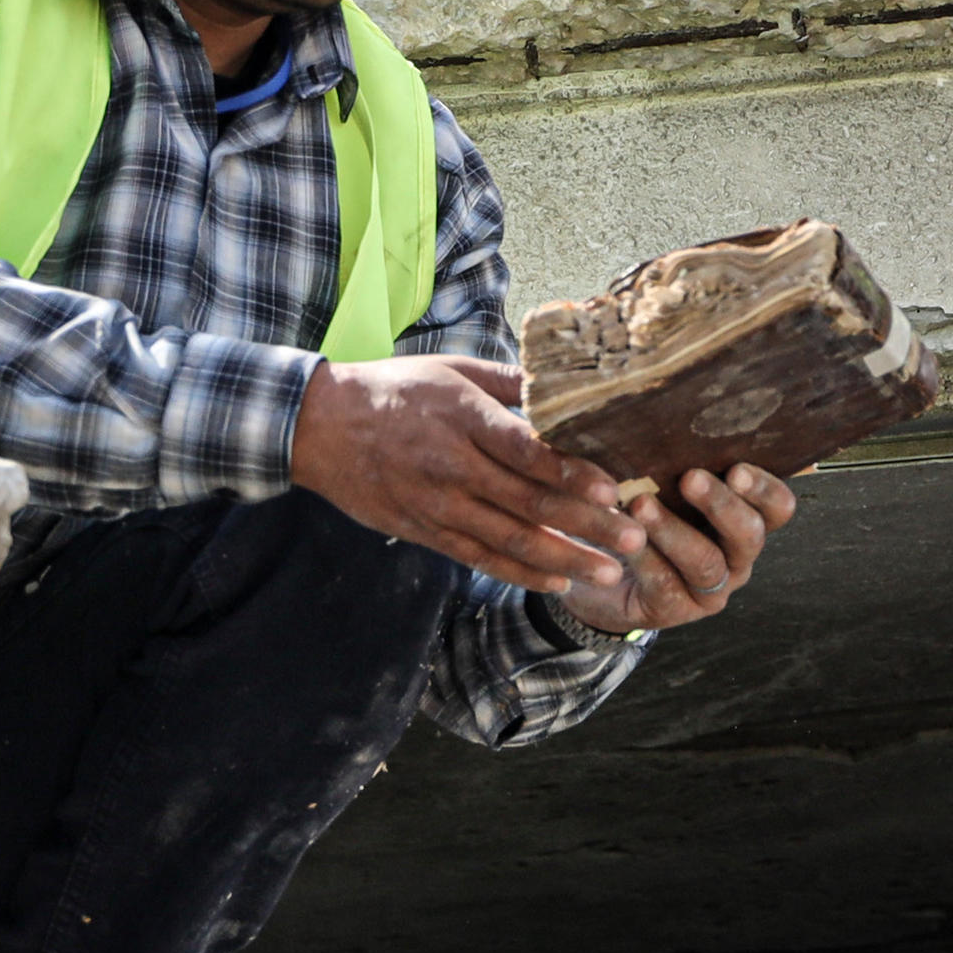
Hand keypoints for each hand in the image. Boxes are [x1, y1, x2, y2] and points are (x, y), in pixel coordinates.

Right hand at [288, 355, 646, 595]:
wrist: (318, 427)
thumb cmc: (393, 390)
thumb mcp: (450, 371)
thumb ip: (508, 381)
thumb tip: (564, 384)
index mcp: (462, 418)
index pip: (526, 451)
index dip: (572, 473)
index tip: (613, 488)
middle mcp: (452, 466)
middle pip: (529, 502)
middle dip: (587, 526)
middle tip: (634, 541)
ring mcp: (437, 504)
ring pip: (509, 540)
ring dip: (564, 559)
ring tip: (609, 574)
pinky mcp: (425, 531)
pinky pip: (480, 558)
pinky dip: (520, 573)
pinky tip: (558, 582)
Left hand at [555, 463, 794, 635]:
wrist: (604, 573)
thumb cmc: (645, 513)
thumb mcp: (665, 483)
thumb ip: (684, 458)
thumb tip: (686, 407)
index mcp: (747, 520)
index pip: (778, 508)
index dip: (765, 489)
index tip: (737, 468)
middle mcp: (738, 557)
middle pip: (750, 534)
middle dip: (722, 505)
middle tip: (691, 478)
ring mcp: (710, 590)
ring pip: (707, 563)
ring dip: (675, 532)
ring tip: (640, 503)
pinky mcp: (675, 610)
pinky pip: (665, 584)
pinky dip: (645, 557)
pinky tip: (624, 539)